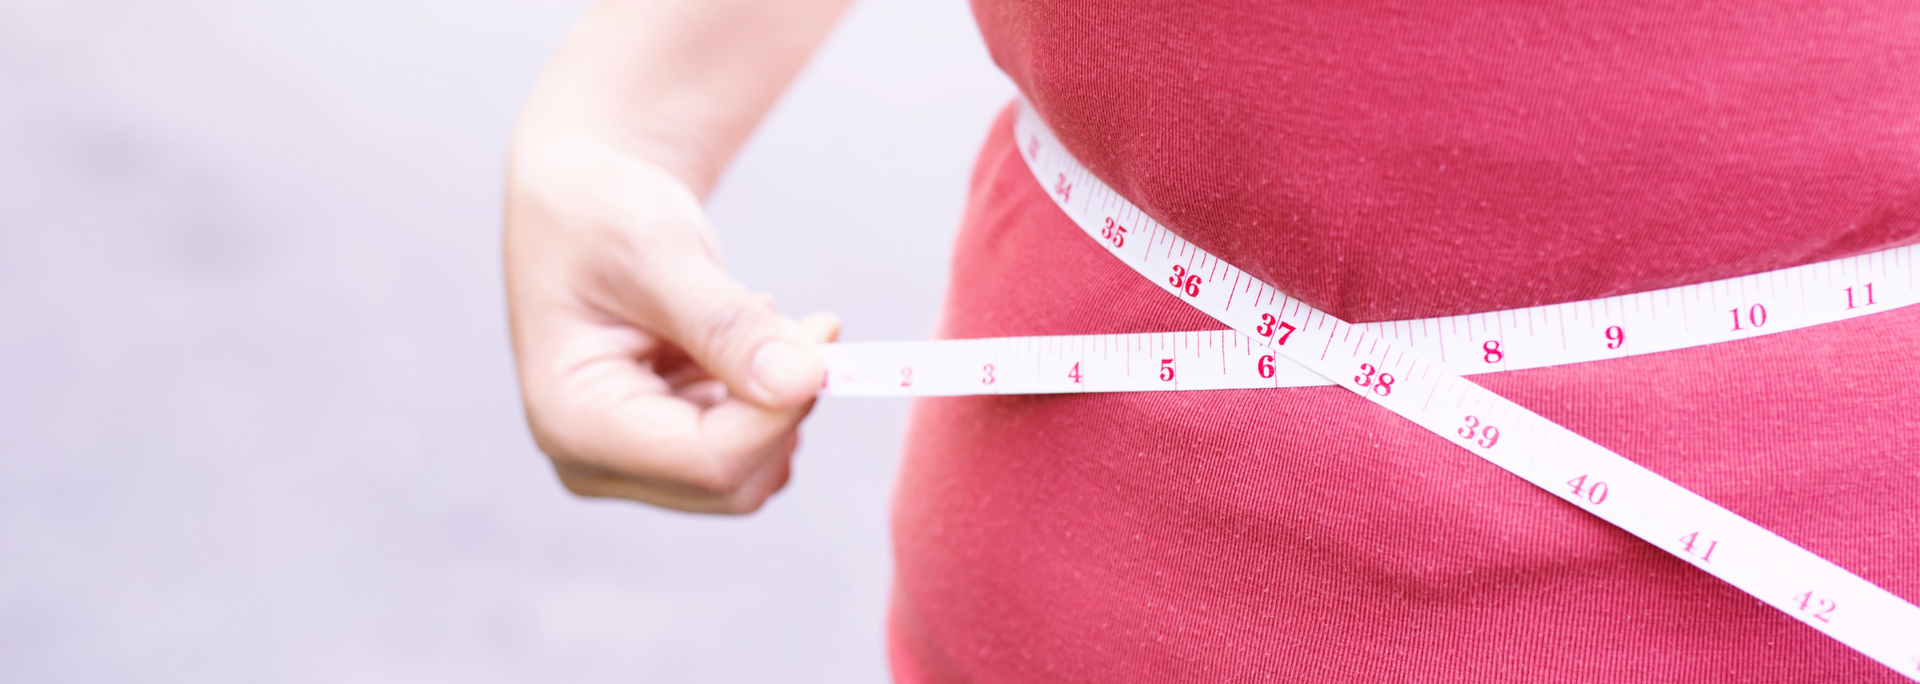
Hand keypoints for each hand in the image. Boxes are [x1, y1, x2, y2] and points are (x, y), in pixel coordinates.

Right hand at [505, 137, 836, 513]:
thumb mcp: (664, 254)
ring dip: (774, 400)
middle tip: (809, 324)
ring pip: (748, 472)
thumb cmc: (602, 214)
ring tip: (749, 318)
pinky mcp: (658, 452)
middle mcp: (590, 461)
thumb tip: (802, 381)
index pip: (711, 462)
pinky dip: (763, 398)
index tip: (825, 331)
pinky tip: (738, 341)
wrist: (585, 202)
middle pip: (733, 481)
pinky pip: (744, 450)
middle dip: (783, 407)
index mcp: (571, 421)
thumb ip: (728, 326)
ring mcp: (625, 463)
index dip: (782, 409)